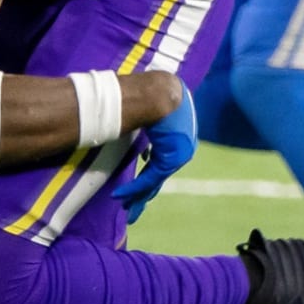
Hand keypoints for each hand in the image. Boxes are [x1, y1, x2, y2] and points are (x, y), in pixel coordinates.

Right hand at [112, 78, 196, 224]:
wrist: (161, 92)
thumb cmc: (153, 97)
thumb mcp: (149, 114)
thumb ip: (145, 128)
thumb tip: (134, 134)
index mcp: (177, 139)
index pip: (158, 165)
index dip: (146, 179)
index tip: (135, 190)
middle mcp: (181, 150)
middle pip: (157, 178)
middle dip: (143, 195)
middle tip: (132, 211)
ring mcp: (178, 155)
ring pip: (154, 182)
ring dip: (138, 197)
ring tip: (127, 211)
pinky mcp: (172, 158)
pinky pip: (151, 178)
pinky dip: (136, 188)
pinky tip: (122, 196)